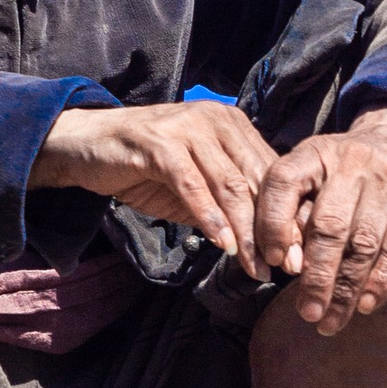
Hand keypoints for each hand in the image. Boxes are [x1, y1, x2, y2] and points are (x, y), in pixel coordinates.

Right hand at [31, 101, 278, 256]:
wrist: (87, 145)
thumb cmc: (146, 167)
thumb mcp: (197, 185)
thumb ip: (229, 202)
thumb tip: (272, 242)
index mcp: (234, 125)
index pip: (271, 175)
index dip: (288, 217)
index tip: (299, 256)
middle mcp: (217, 120)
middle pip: (255, 181)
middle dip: (274, 229)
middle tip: (285, 267)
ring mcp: (188, 128)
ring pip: (228, 185)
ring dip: (244, 231)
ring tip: (255, 265)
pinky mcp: (159, 143)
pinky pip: (192, 184)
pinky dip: (209, 217)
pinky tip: (220, 245)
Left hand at [254, 105, 386, 333]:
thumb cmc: (344, 168)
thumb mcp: (314, 170)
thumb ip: (295, 209)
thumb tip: (285, 264)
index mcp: (315, 152)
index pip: (283, 183)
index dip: (273, 225)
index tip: (272, 263)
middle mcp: (351, 162)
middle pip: (329, 226)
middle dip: (316, 276)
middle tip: (307, 313)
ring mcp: (386, 181)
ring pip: (363, 244)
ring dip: (347, 290)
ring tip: (332, 321)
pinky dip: (380, 281)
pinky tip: (365, 305)